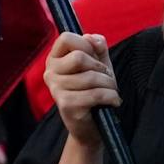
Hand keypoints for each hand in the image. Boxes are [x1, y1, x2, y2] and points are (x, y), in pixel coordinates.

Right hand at [43, 33, 118, 147]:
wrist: (91, 126)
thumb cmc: (94, 91)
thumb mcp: (97, 64)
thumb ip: (97, 47)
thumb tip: (93, 38)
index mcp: (54, 59)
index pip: (65, 38)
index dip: (86, 44)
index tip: (95, 58)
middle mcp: (50, 73)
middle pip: (79, 57)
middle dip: (101, 67)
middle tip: (107, 78)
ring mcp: (56, 90)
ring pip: (90, 77)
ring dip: (109, 84)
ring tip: (111, 91)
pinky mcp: (66, 105)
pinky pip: (95, 93)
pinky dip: (111, 96)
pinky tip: (113, 101)